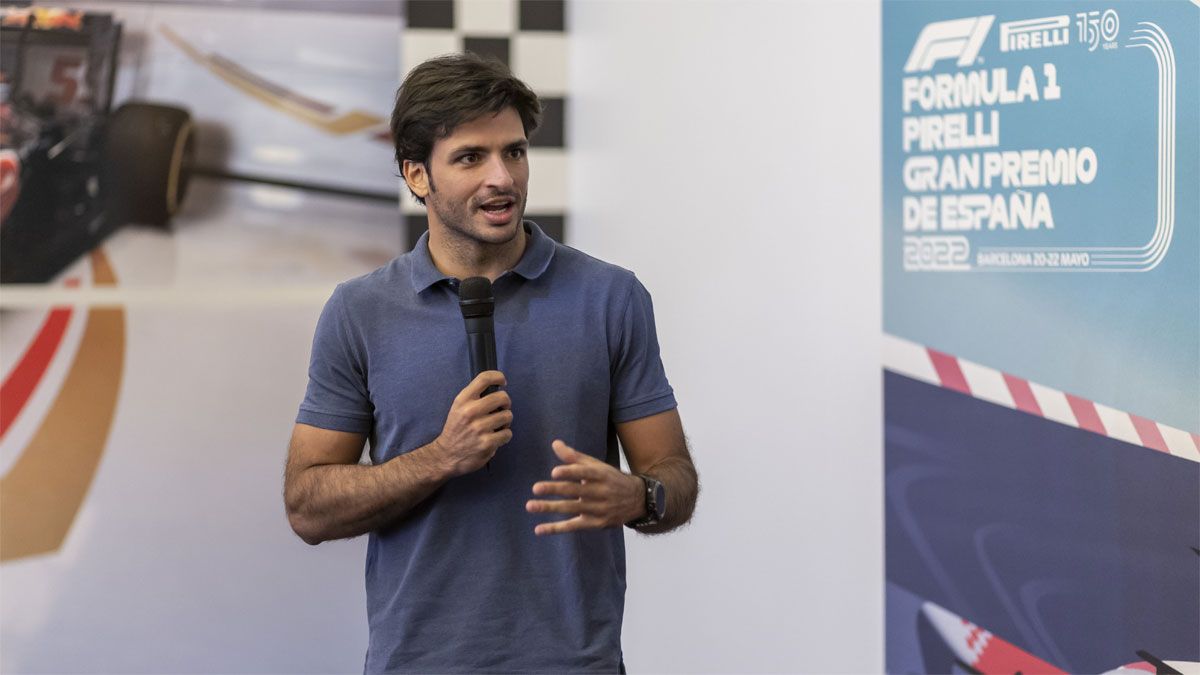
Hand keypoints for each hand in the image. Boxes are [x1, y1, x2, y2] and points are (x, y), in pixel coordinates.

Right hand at [430, 371, 511, 476]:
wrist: (446, 455)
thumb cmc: (456, 429)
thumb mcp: (458, 407)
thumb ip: (474, 397)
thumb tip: (497, 389)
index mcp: (463, 400)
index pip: (484, 378)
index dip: (498, 377)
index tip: (502, 382)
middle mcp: (470, 412)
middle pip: (502, 397)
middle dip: (506, 403)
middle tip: (502, 409)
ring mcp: (479, 428)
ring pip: (508, 416)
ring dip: (506, 421)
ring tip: (497, 425)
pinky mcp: (487, 443)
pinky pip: (507, 433)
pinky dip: (504, 436)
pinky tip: (496, 438)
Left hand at [526, 439, 644, 534]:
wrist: (637, 500)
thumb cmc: (610, 479)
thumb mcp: (596, 466)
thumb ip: (574, 457)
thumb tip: (554, 443)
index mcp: (601, 475)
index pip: (584, 473)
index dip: (570, 472)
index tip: (554, 472)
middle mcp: (600, 492)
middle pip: (575, 491)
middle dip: (555, 489)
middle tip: (536, 488)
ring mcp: (598, 510)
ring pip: (571, 509)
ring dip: (550, 508)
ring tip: (530, 506)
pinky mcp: (595, 524)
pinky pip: (573, 526)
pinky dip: (555, 528)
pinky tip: (539, 529)